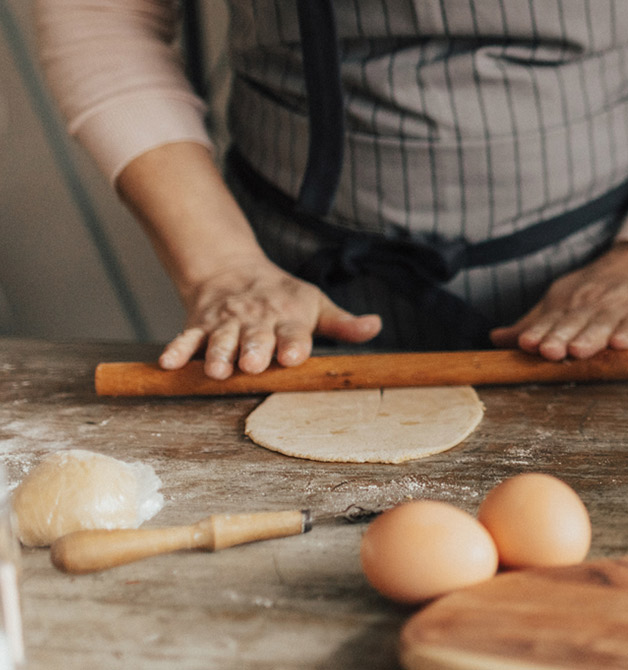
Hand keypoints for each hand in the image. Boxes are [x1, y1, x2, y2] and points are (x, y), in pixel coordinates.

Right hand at [162, 260, 381, 378]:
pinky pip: (186, 338)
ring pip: (220, 340)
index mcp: (288, 318)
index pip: (294, 332)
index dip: (294, 344)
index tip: (294, 356)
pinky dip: (177, 350)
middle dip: (254, 351)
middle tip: (253, 364)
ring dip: (219, 354)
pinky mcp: (199, 326)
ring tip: (218, 371)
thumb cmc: (283, 297)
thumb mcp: (316, 304)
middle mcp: (256, 321)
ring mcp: (225, 324)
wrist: (232, 270)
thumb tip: (375, 325)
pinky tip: (169, 363)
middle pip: (255, 338)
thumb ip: (343, 323)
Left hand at [490, 242, 627, 359]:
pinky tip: (621, 342)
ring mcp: (619, 309)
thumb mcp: (564, 299)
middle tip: (548, 351)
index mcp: (567, 302)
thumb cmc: (600, 289)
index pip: (549, 319)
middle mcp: (590, 304)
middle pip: (573, 323)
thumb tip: (496, 339)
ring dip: (590, 337)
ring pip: (602, 324)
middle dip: (559, 336)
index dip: (538, 332)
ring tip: (578, 349)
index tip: (526, 344)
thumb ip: (533, 323)